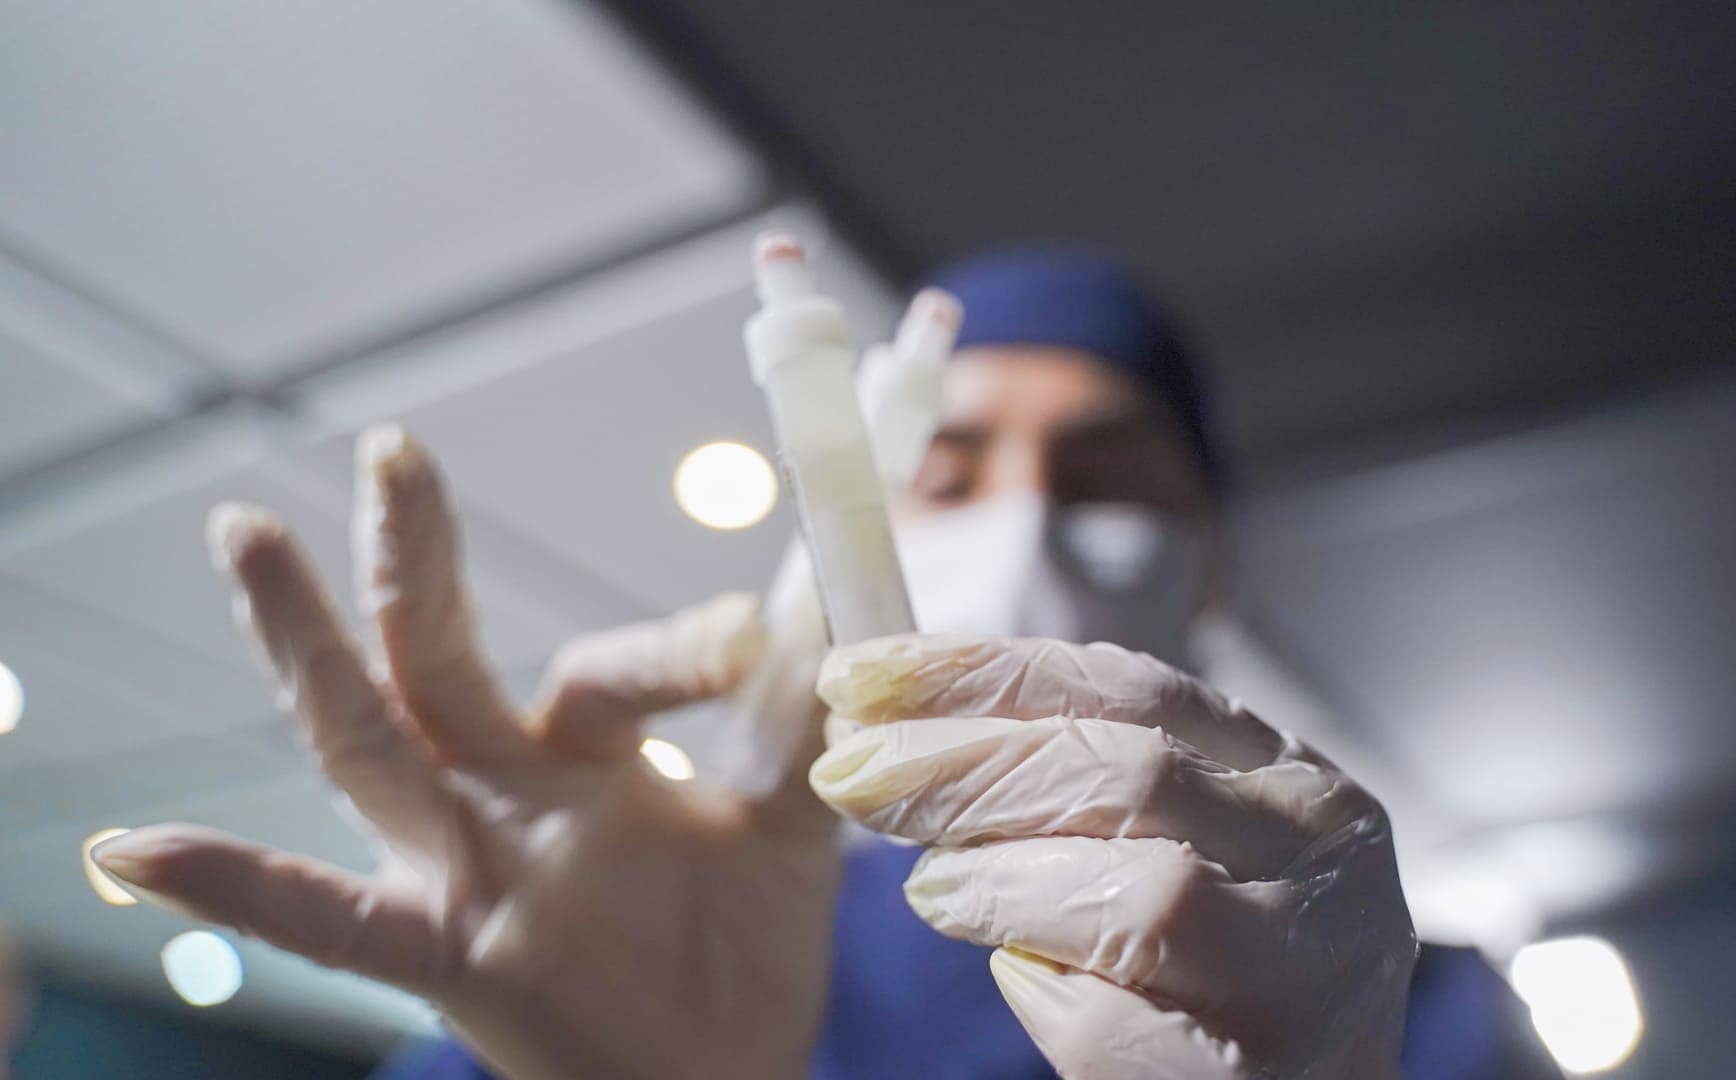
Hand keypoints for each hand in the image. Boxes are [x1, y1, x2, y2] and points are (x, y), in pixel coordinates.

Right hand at [91, 426, 841, 1079]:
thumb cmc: (741, 950)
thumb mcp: (788, 821)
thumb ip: (803, 719)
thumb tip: (840, 601)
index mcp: (589, 752)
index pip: (606, 667)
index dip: (674, 647)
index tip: (755, 636)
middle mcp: (510, 791)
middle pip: (440, 654)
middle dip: (418, 556)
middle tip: (394, 448)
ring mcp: (463, 867)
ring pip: (365, 743)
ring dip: (303, 645)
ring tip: (245, 531)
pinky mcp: (445, 955)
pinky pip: (323, 920)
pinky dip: (231, 886)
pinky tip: (128, 850)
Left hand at [809, 634, 1416, 1078]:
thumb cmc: (1219, 975)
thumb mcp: (1175, 844)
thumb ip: (1077, 777)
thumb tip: (893, 719)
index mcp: (1295, 779)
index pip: (1128, 688)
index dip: (982, 673)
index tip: (865, 673)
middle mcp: (1327, 859)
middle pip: (1125, 773)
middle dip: (962, 765)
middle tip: (851, 771)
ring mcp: (1307, 971)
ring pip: (1139, 894)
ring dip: (999, 880)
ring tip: (931, 888)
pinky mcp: (1259, 1073)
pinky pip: (1115, 1025)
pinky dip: (1043, 995)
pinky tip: (1016, 976)